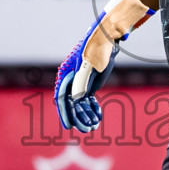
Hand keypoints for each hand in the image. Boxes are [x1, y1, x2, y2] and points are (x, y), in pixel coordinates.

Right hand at [54, 0, 155, 132]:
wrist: (106, 39)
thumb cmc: (95, 49)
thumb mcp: (88, 66)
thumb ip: (81, 82)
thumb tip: (77, 100)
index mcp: (65, 76)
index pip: (62, 98)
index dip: (65, 113)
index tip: (69, 126)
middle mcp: (70, 81)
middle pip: (72, 104)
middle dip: (78, 118)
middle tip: (86, 129)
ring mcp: (80, 83)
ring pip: (81, 104)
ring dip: (87, 115)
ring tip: (94, 126)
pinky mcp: (89, 84)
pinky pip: (89, 100)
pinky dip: (93, 109)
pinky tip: (98, 117)